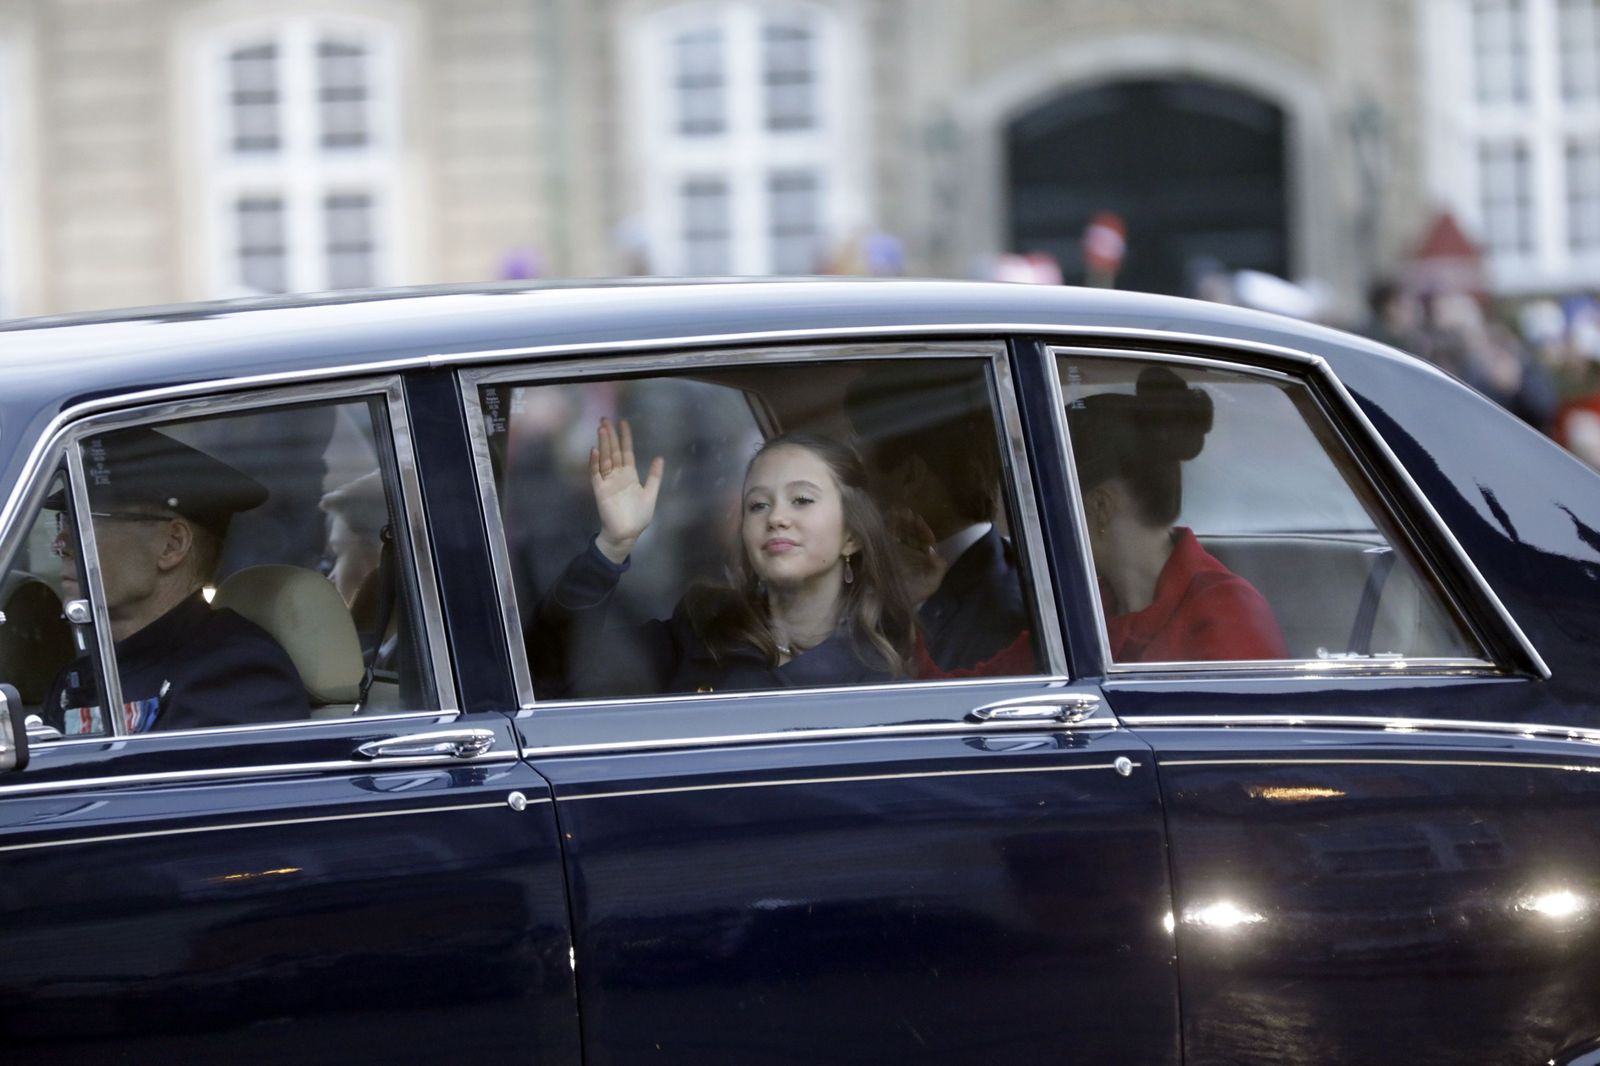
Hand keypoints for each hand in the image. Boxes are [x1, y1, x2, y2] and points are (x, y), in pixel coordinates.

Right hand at [590, 418, 664, 562]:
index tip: (623, 422)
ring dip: (603, 444)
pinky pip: (596, 474)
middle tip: (605, 419)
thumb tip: (660, 457)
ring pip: (604, 458)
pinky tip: (595, 450)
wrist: (627, 533)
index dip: (625, 437)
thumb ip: (655, 476)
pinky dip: (595, 462)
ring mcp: (608, 482)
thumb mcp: (651, 494)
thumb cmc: (638, 517)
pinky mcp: (600, 490)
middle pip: (613, 451)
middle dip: (610, 435)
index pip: (626, 451)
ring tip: (602, 428)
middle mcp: (618, 475)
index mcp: (630, 475)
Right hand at [889, 508, 945, 604]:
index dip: (924, 530)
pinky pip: (884, 534)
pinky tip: (887, 517)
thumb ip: (938, 568)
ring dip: (899, 521)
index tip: (920, 523)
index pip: (925, 539)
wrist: (885, 603)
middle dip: (910, 523)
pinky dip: (886, 525)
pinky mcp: (880, 550)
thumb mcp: (930, 584)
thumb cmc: (910, 593)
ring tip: (898, 512)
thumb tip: (933, 549)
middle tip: (908, 514)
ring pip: (898, 531)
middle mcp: (909, 551)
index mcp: (922, 558)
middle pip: (911, 532)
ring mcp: (894, 550)